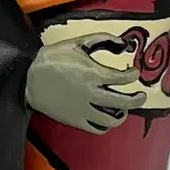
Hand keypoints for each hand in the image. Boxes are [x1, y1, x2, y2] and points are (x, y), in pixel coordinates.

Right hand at [25, 37, 147, 132]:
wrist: (28, 76)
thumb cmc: (52, 58)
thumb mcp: (77, 42)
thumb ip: (103, 40)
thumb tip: (123, 44)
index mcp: (94, 73)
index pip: (125, 78)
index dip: (134, 75)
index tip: (133, 72)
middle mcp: (92, 94)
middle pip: (125, 103)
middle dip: (138, 99)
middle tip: (141, 96)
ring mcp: (84, 110)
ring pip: (113, 120)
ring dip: (123, 114)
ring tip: (123, 109)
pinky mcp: (75, 120)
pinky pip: (97, 129)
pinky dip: (105, 125)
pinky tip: (106, 118)